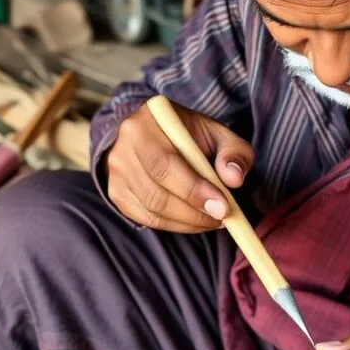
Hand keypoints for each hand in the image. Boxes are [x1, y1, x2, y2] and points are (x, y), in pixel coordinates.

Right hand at [106, 102, 253, 232]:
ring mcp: (115, 174)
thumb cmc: (188, 134)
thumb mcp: (216, 132)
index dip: (194, 190)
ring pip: (153, 211)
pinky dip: (175, 225)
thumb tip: (234, 179)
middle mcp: (122, 149)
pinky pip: (147, 219)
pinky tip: (195, 219)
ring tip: (214, 219)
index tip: (223, 207)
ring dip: (188, 222)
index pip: (165, 165)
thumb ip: (233, 151)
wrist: (154, 133)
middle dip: (194, 213)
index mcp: (144, 124)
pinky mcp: (117, 194)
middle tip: (223, 217)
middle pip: (157, 194)